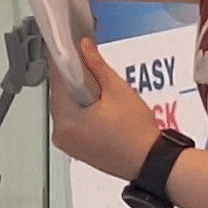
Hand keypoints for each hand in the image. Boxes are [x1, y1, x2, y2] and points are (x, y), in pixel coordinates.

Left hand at [48, 39, 172, 181]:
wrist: (150, 162)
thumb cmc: (136, 130)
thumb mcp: (117, 90)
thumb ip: (96, 65)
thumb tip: (83, 45)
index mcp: (66, 119)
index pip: (57, 79)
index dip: (66, 59)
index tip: (72, 45)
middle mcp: (60, 133)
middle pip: (60, 94)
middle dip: (74, 78)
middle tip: (92, 67)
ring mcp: (66, 143)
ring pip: (66, 107)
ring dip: (78, 94)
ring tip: (101, 90)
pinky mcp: (74, 149)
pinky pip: (71, 121)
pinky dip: (81, 110)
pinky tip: (98, 106)